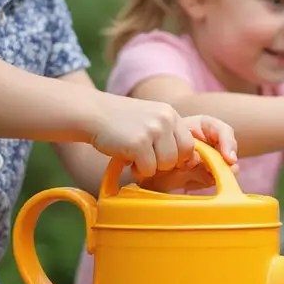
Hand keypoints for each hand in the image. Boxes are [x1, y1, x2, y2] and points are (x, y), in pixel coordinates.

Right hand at [89, 93, 236, 178]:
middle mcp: (166, 120)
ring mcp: (153, 130)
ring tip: (135, 157)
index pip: (189, 144)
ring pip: (166, 165)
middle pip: (180, 157)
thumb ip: (169, 135)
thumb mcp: (151, 120)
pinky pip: (148, 169)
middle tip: (145, 158)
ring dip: (150, 167)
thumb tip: (191, 161)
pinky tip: (126, 158)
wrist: (93, 113)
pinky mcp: (139, 143)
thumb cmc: (122, 122)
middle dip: (163, 163)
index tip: (160, 158)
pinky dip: (137, 170)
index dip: (177, 157)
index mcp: (171, 114)